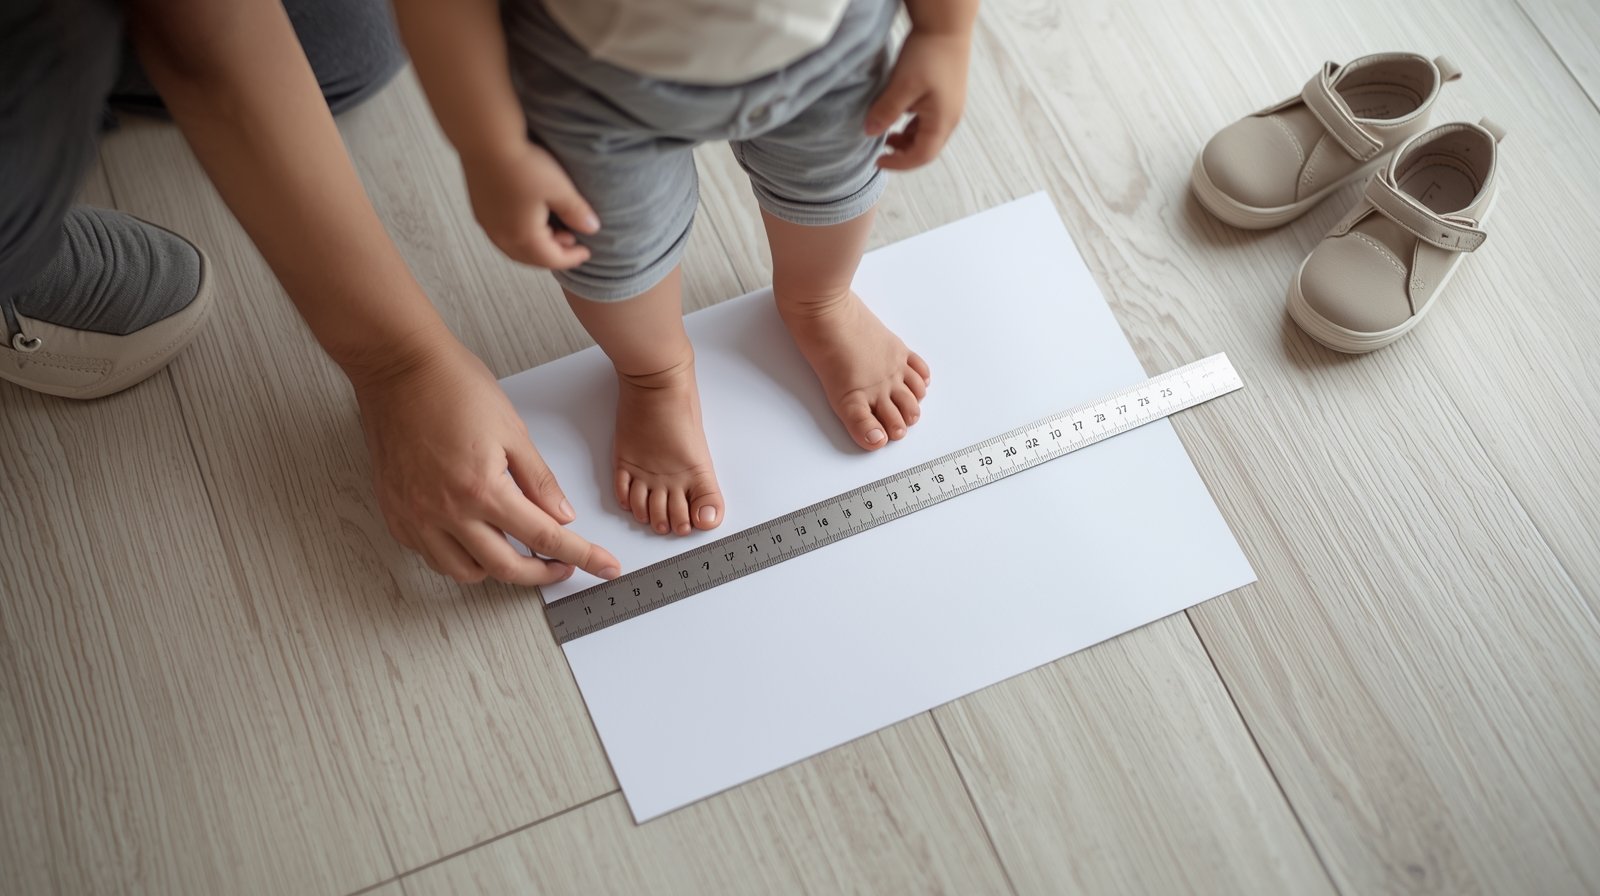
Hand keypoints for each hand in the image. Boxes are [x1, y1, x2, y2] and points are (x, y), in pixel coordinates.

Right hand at [351, 336, 620, 585]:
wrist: (398, 367)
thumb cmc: (452, 387)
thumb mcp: (512, 430)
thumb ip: (538, 481)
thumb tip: (562, 515)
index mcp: (482, 489)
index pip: (545, 538)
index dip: (581, 555)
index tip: (604, 566)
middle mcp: (446, 512)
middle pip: (506, 568)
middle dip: (542, 573)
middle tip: (563, 566)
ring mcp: (416, 517)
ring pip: (465, 572)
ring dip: (498, 569)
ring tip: (518, 550)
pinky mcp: (396, 514)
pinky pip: (431, 556)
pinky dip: (459, 556)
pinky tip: (474, 537)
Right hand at [462, 141, 599, 269]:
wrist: (485, 139)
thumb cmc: (524, 164)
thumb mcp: (559, 188)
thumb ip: (576, 211)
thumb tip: (592, 228)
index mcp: (522, 236)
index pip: (551, 259)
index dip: (572, 258)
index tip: (586, 251)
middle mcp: (501, 236)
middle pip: (530, 259)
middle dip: (552, 255)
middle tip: (571, 240)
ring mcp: (487, 224)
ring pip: (514, 249)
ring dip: (535, 246)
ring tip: (552, 229)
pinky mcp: (479, 210)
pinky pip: (502, 235)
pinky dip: (520, 236)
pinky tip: (529, 219)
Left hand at [864, 29, 971, 169]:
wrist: (945, 26)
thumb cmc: (928, 54)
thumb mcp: (902, 85)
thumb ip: (886, 112)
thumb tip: (869, 133)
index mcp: (943, 121)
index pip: (921, 156)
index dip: (898, 163)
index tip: (877, 161)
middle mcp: (950, 119)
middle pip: (926, 149)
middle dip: (902, 154)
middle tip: (879, 149)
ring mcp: (950, 108)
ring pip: (927, 136)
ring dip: (906, 140)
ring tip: (886, 133)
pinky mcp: (945, 98)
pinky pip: (928, 121)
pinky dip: (911, 126)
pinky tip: (898, 116)